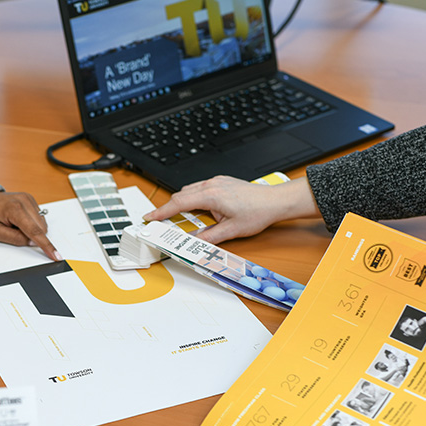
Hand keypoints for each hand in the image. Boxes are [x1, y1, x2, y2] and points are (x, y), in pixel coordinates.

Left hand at [0, 192, 60, 261]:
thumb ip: (15, 239)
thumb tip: (32, 242)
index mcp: (15, 209)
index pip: (35, 231)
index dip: (47, 246)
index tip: (56, 256)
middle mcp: (24, 201)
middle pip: (41, 228)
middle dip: (32, 236)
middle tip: (12, 232)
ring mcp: (28, 199)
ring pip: (41, 224)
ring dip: (32, 230)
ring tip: (13, 225)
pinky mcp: (30, 199)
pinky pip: (38, 218)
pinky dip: (31, 223)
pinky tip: (18, 220)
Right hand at [143, 176, 319, 243]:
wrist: (275, 201)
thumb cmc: (258, 212)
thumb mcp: (231, 231)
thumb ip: (208, 238)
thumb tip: (192, 244)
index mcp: (211, 196)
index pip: (178, 203)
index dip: (161, 211)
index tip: (149, 217)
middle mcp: (211, 185)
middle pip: (180, 195)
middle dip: (168, 209)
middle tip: (159, 222)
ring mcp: (216, 182)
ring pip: (189, 191)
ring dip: (181, 203)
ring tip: (178, 218)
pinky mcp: (221, 182)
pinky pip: (199, 189)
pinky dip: (192, 199)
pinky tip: (197, 210)